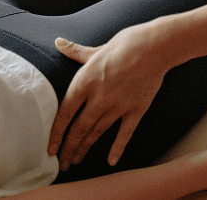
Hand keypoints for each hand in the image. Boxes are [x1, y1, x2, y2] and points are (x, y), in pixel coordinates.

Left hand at [48, 23, 170, 169]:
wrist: (155, 46)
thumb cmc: (125, 44)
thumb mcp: (97, 49)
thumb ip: (76, 51)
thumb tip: (58, 42)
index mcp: (85, 81)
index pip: (65, 114)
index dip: (56, 134)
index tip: (50, 149)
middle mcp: (98, 98)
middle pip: (79, 129)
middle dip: (69, 149)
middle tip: (63, 164)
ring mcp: (118, 105)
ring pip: (97, 132)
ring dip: (85, 148)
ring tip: (77, 161)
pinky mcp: (136, 109)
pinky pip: (124, 133)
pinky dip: (117, 148)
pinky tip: (111, 161)